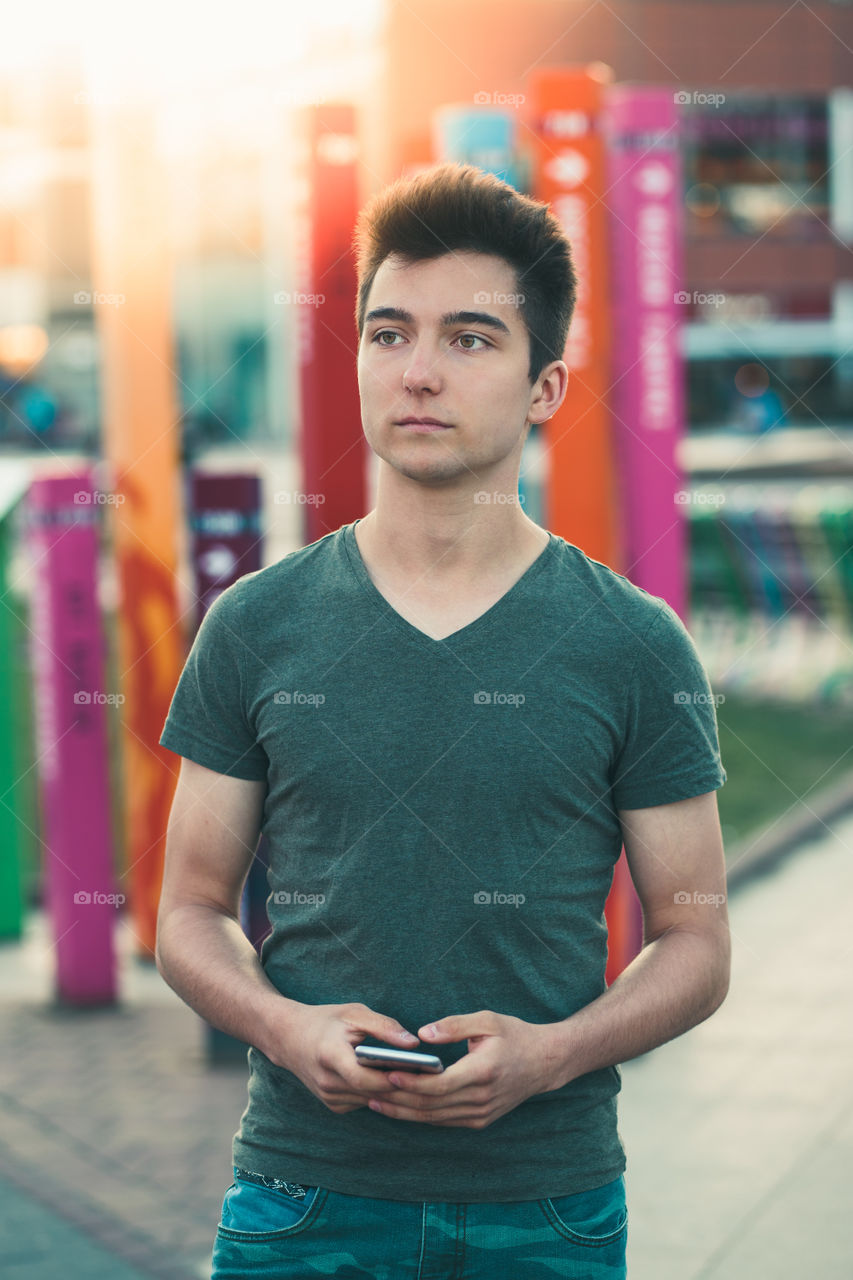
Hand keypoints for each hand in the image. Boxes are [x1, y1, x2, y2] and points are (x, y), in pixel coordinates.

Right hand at [279, 1001, 419, 1113]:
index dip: (392, 1078)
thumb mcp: (353, 1013)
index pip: (364, 1077)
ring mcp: (328, 1097)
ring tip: (424, 1080)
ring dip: (394, 1092)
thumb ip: (384, 1027)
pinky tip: (399, 1082)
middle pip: (372, 1092)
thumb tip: (414, 1044)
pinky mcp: (333, 1105)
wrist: (288, 1038)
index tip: (421, 1071)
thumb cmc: (325, 1020)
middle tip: (432, 1077)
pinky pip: (364, 1102)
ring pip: (371, 1100)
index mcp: (330, 1056)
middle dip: (402, 1086)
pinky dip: (380, 1093)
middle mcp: (327, 1083)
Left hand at [365, 1010, 563, 1128]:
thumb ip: (453, 1025)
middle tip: (369, 1090)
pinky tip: (400, 1107)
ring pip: (434, 1118)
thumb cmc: (515, 1035)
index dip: (412, 1082)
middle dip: (398, 1099)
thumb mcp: (487, 1020)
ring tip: (375, 1101)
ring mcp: (481, 1114)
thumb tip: (421, 1034)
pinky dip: (421, 1115)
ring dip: (404, 1112)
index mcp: (482, 1072)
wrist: (545, 1062)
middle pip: (431, 1105)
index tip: (388, 1074)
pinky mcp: (480, 1120)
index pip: (439, 1085)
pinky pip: (444, 1121)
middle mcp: (481, 1098)